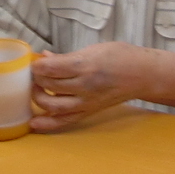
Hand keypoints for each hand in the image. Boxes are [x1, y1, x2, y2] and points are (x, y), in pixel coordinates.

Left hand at [31, 42, 155, 131]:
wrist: (142, 75)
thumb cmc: (120, 57)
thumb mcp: (93, 49)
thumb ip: (67, 56)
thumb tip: (44, 57)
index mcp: (85, 65)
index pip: (51, 68)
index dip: (36, 65)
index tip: (32, 62)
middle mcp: (85, 86)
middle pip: (49, 86)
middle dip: (36, 79)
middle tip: (33, 74)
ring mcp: (86, 102)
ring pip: (52, 105)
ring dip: (37, 98)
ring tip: (35, 90)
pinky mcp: (89, 112)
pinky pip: (65, 121)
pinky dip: (47, 124)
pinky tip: (34, 123)